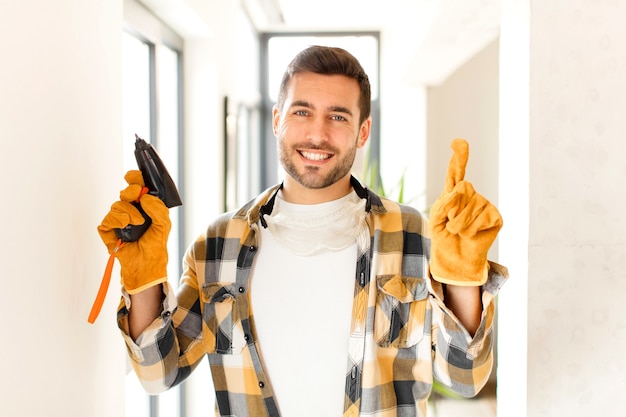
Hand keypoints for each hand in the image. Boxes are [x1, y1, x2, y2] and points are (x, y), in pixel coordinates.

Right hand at [97, 170, 169, 293]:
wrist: (146, 266)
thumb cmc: (155, 246)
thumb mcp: (164, 226)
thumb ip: (159, 209)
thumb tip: (146, 197)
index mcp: (145, 207)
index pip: (137, 187)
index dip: (135, 179)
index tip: (134, 176)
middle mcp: (131, 212)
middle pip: (125, 192)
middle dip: (131, 191)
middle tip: (137, 196)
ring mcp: (118, 221)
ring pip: (117, 205)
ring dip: (128, 211)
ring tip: (137, 222)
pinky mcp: (108, 231)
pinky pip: (107, 219)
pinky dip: (116, 220)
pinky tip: (124, 225)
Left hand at [429, 139, 502, 285]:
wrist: (455, 259)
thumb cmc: (444, 238)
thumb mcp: (436, 219)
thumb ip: (445, 202)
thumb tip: (462, 188)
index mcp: (452, 193)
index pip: (456, 172)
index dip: (459, 157)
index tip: (458, 142)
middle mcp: (470, 195)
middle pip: (463, 189)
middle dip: (453, 210)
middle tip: (451, 224)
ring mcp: (484, 204)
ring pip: (472, 205)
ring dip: (460, 223)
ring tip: (458, 232)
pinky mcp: (494, 216)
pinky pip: (483, 216)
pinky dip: (472, 229)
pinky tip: (471, 234)